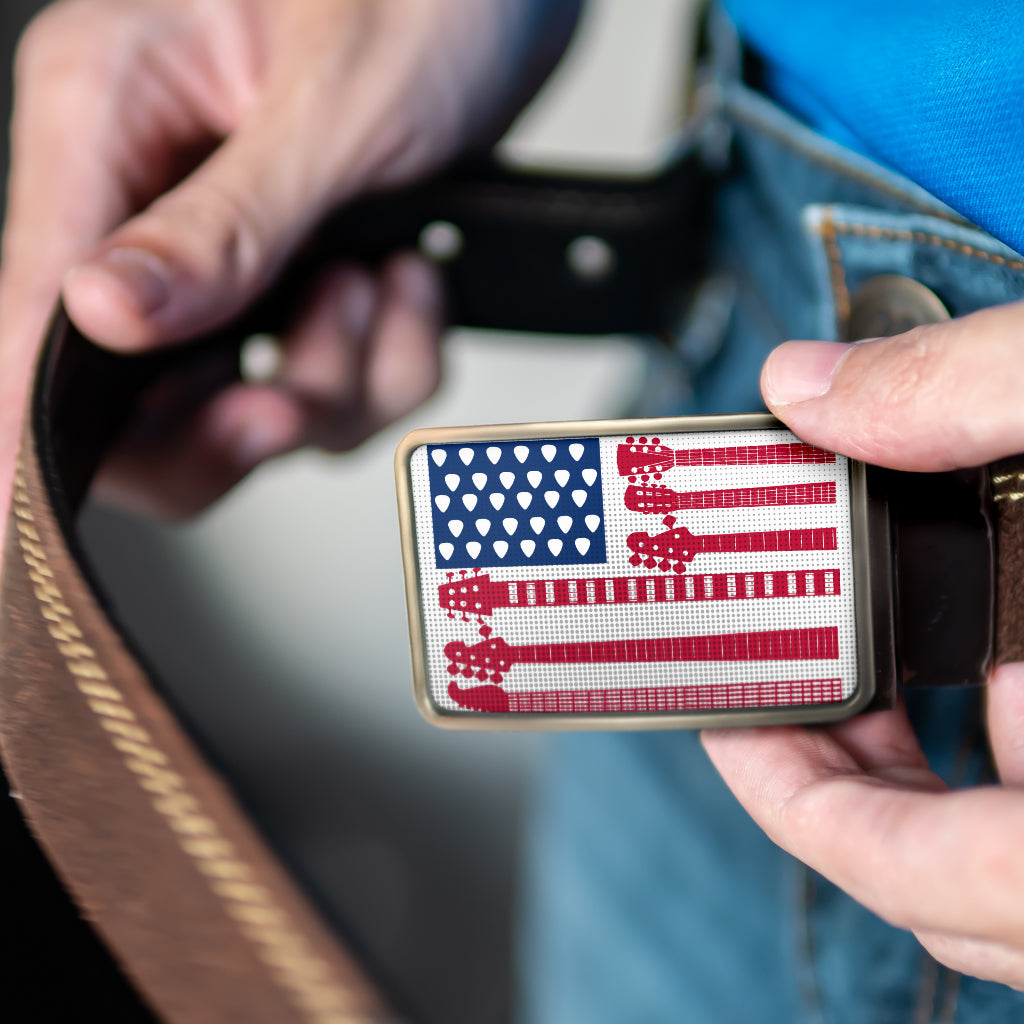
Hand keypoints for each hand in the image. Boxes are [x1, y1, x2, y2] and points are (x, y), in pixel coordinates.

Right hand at [0, 0, 577, 515]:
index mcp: (110, 114)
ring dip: (343, 376)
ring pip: (256, 402)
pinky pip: (340, 383)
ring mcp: (231, 250)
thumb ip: (225, 224)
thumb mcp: (335, 104)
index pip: (33, 301)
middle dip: (241, 418)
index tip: (16, 516)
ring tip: (383, 283)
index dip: (26, 422)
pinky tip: (412, 283)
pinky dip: (393, 360)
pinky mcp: (300, 282)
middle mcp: (153, 193)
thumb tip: (102, 316)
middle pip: (139, 396)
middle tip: (298, 401)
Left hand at [703, 302, 1023, 988]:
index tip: (724, 725)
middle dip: (850, 775)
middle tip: (777, 685)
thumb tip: (813, 382)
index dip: (804, 808)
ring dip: (926, 763)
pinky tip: (989, 658)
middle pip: (953, 876)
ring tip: (863, 666)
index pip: (930, 875)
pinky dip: (1001, 743)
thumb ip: (972, 392)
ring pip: (1005, 852)